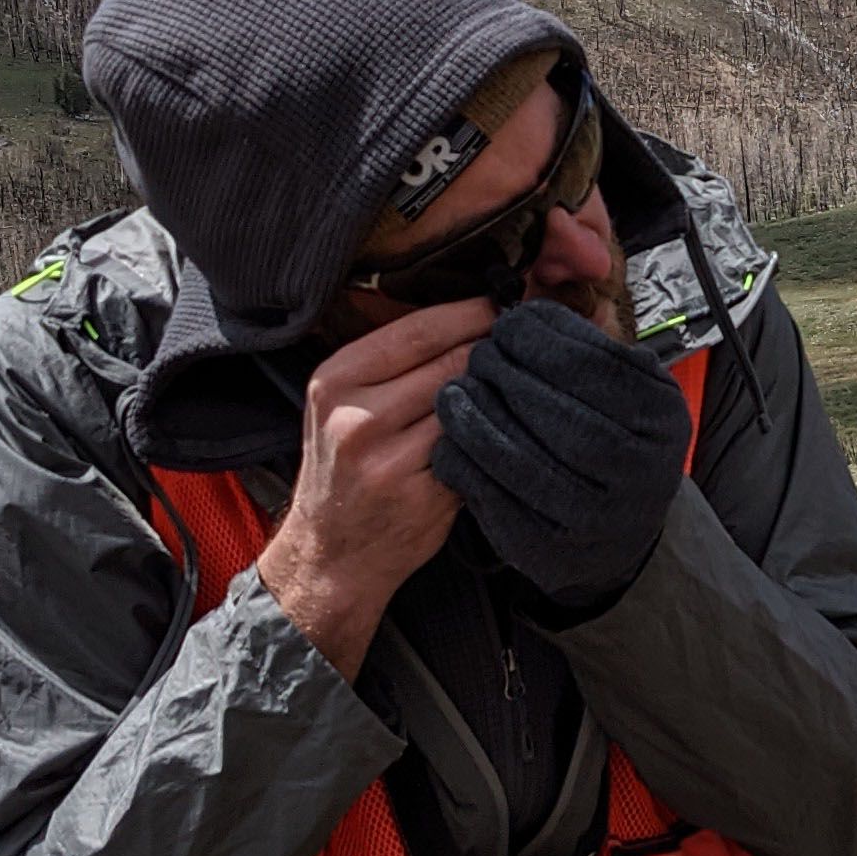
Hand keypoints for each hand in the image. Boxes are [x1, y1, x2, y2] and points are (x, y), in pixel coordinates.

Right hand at [258, 301, 491, 676]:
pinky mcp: (424, 496)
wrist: (333, 551)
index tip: (505, 303)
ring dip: (501, 392)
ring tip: (519, 383)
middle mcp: (356, 419)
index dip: (473, 312)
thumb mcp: (343, 402)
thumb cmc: (347, 467)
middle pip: (453, 362)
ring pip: (471, 405)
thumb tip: (471, 308)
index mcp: (334, 381)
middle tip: (524, 342)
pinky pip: (477, 448)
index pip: (419, 330)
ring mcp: (390, 462)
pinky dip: (496, 435)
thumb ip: (393, 359)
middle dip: (494, 349)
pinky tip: (505, 429)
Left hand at [430, 300, 693, 610]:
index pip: (590, 366)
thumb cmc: (619, 445)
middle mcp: (636, 471)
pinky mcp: (549, 549)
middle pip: (552, 410)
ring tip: (455, 392)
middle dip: (503, 374)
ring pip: (517, 457)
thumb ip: (590, 348)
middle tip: (479, 356)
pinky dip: (464, 462)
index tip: (510, 322)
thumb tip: (532, 297)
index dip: (540, 338)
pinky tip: (453, 437)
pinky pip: (492, 498)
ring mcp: (593, 517)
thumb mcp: (630, 389)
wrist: (621, 536)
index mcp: (659, 419)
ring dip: (475, 417)